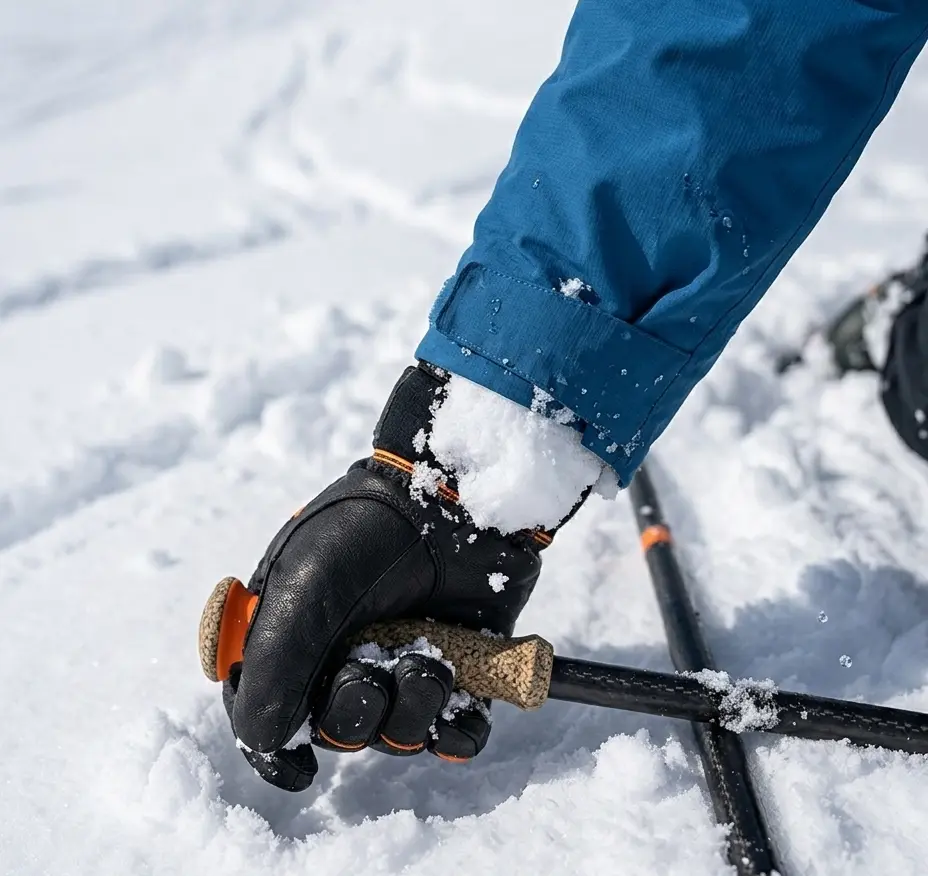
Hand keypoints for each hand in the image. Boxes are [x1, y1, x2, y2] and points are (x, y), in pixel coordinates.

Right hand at [223, 364, 550, 790]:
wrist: (450, 496)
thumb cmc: (362, 533)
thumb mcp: (301, 590)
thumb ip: (273, 667)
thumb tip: (262, 742)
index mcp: (296, 637)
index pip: (272, 712)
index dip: (277, 752)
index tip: (297, 772)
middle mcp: (348, 656)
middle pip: (341, 730)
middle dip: (356, 713)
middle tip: (370, 671)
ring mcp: (405, 660)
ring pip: (401, 733)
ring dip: (413, 709)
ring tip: (429, 660)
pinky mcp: (461, 663)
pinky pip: (458, 730)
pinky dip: (459, 731)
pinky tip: (461, 709)